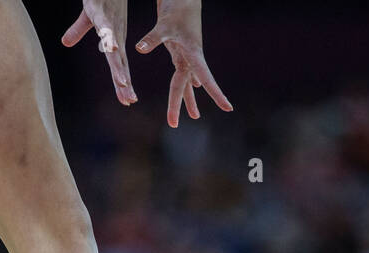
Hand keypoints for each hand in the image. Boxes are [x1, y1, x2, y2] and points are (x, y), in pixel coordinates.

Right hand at [62, 0, 137, 105]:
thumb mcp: (87, 16)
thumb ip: (77, 30)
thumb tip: (65, 42)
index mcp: (114, 40)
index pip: (119, 66)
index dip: (122, 83)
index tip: (128, 101)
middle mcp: (116, 36)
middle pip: (120, 63)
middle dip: (125, 82)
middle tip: (130, 100)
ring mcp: (110, 27)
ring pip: (115, 51)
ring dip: (119, 67)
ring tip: (123, 82)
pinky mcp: (103, 16)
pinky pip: (106, 30)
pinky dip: (109, 40)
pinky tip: (112, 49)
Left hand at [135, 0, 231, 126]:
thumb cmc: (176, 8)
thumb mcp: (163, 24)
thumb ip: (152, 38)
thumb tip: (139, 48)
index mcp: (192, 54)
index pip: (206, 78)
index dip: (216, 94)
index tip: (228, 108)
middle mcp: (191, 58)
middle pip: (184, 86)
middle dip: (179, 105)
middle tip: (173, 125)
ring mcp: (186, 56)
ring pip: (185, 82)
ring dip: (188, 99)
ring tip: (195, 117)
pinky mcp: (180, 51)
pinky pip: (182, 73)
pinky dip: (185, 83)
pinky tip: (194, 89)